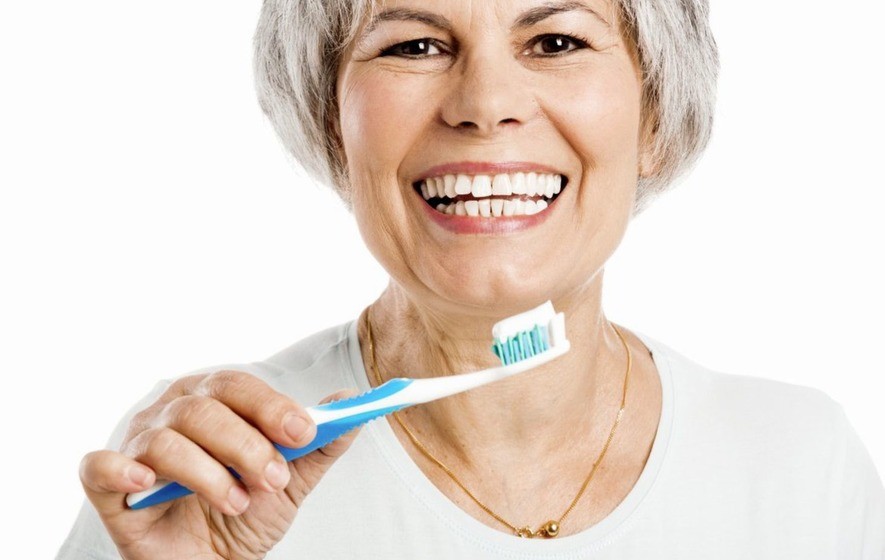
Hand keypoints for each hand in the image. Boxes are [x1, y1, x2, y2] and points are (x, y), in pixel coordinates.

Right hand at [79, 370, 358, 559]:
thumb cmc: (245, 511)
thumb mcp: (291, 480)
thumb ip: (320, 443)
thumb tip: (353, 404)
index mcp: (212, 399)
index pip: (238, 386)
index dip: (271, 407)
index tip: (304, 432)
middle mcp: (170, 413)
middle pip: (203, 408)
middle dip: (246, 444)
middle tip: (274, 479)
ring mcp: (137, 447)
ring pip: (167, 441)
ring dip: (210, 474)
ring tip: (237, 503)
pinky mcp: (107, 487)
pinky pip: (98, 467)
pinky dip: (121, 471)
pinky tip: (147, 485)